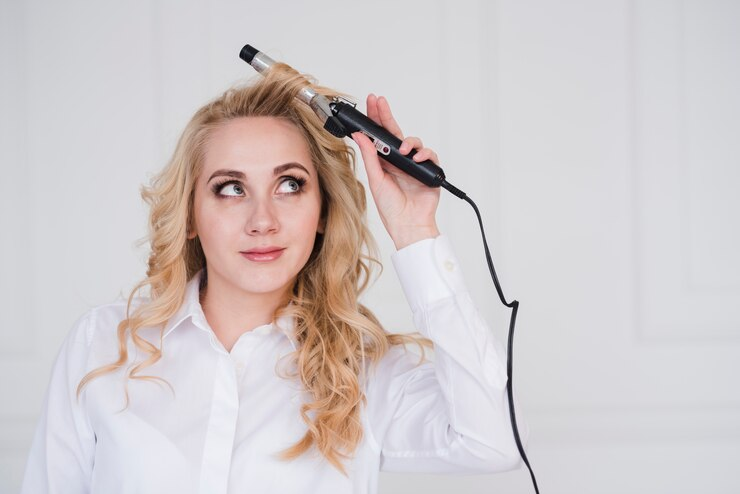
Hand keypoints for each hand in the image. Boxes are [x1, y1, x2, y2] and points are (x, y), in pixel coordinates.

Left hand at [352, 94, 440, 249]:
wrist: (408, 225)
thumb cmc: (391, 208)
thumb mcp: (376, 180)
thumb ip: (370, 157)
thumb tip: (359, 136)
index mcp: (384, 162)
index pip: (379, 136)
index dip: (375, 118)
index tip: (370, 102)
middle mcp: (399, 161)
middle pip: (394, 132)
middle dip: (387, 115)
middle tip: (379, 101)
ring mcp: (414, 165)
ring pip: (414, 142)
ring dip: (408, 141)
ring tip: (402, 150)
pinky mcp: (428, 171)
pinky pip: (429, 155)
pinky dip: (425, 154)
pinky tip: (418, 158)